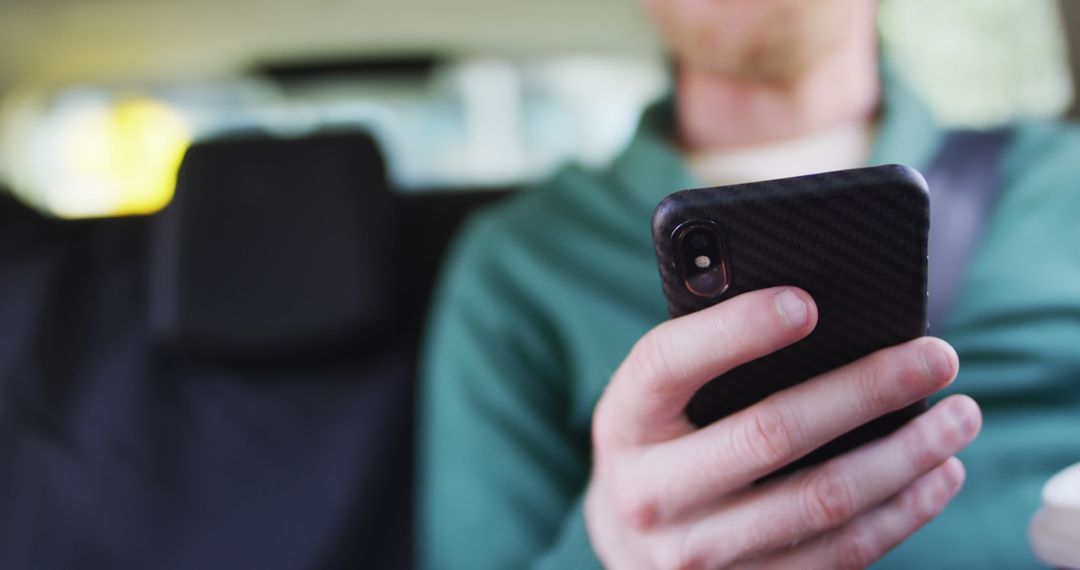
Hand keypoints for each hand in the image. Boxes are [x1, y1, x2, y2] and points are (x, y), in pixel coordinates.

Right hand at [585, 287, 981, 568]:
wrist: (628, 545)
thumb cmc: (659, 444)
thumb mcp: (653, 401)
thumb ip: (706, 359)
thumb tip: (812, 309)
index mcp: (623, 422)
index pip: (669, 363)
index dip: (736, 330)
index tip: (807, 302)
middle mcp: (650, 493)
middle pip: (770, 435)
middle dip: (865, 390)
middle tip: (937, 355)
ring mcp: (696, 554)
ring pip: (822, 502)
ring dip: (905, 456)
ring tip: (960, 416)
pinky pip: (839, 556)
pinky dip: (901, 513)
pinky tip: (937, 475)